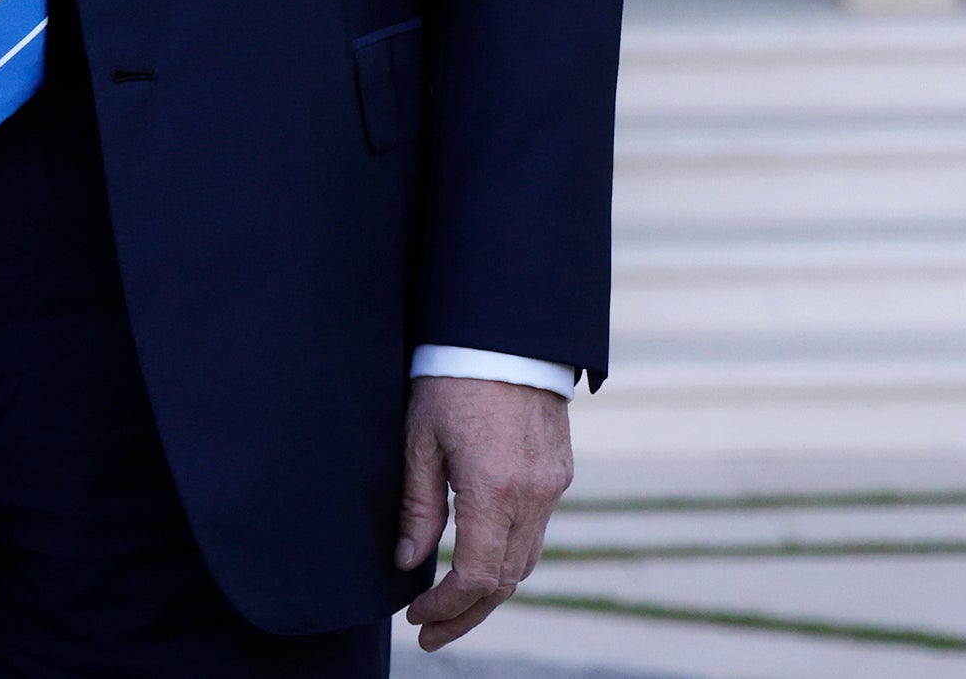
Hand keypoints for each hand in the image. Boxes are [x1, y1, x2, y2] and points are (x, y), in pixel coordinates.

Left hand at [397, 376, 571, 649]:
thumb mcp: (419, 440)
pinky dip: (507, 558)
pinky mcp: (558, 473)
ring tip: (450, 607)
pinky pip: (535, 532)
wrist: (504, 332)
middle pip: (506, 581)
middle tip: (430, 632)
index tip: (416, 617)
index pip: (476, 575)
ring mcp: (552, 486)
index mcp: (495, 490)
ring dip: (489, 591)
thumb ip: (416, 506)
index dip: (446, 606)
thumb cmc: (451, 378)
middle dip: (467, 614)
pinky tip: (478, 562)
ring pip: (525, 561)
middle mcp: (534, 496)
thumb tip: (407, 562)